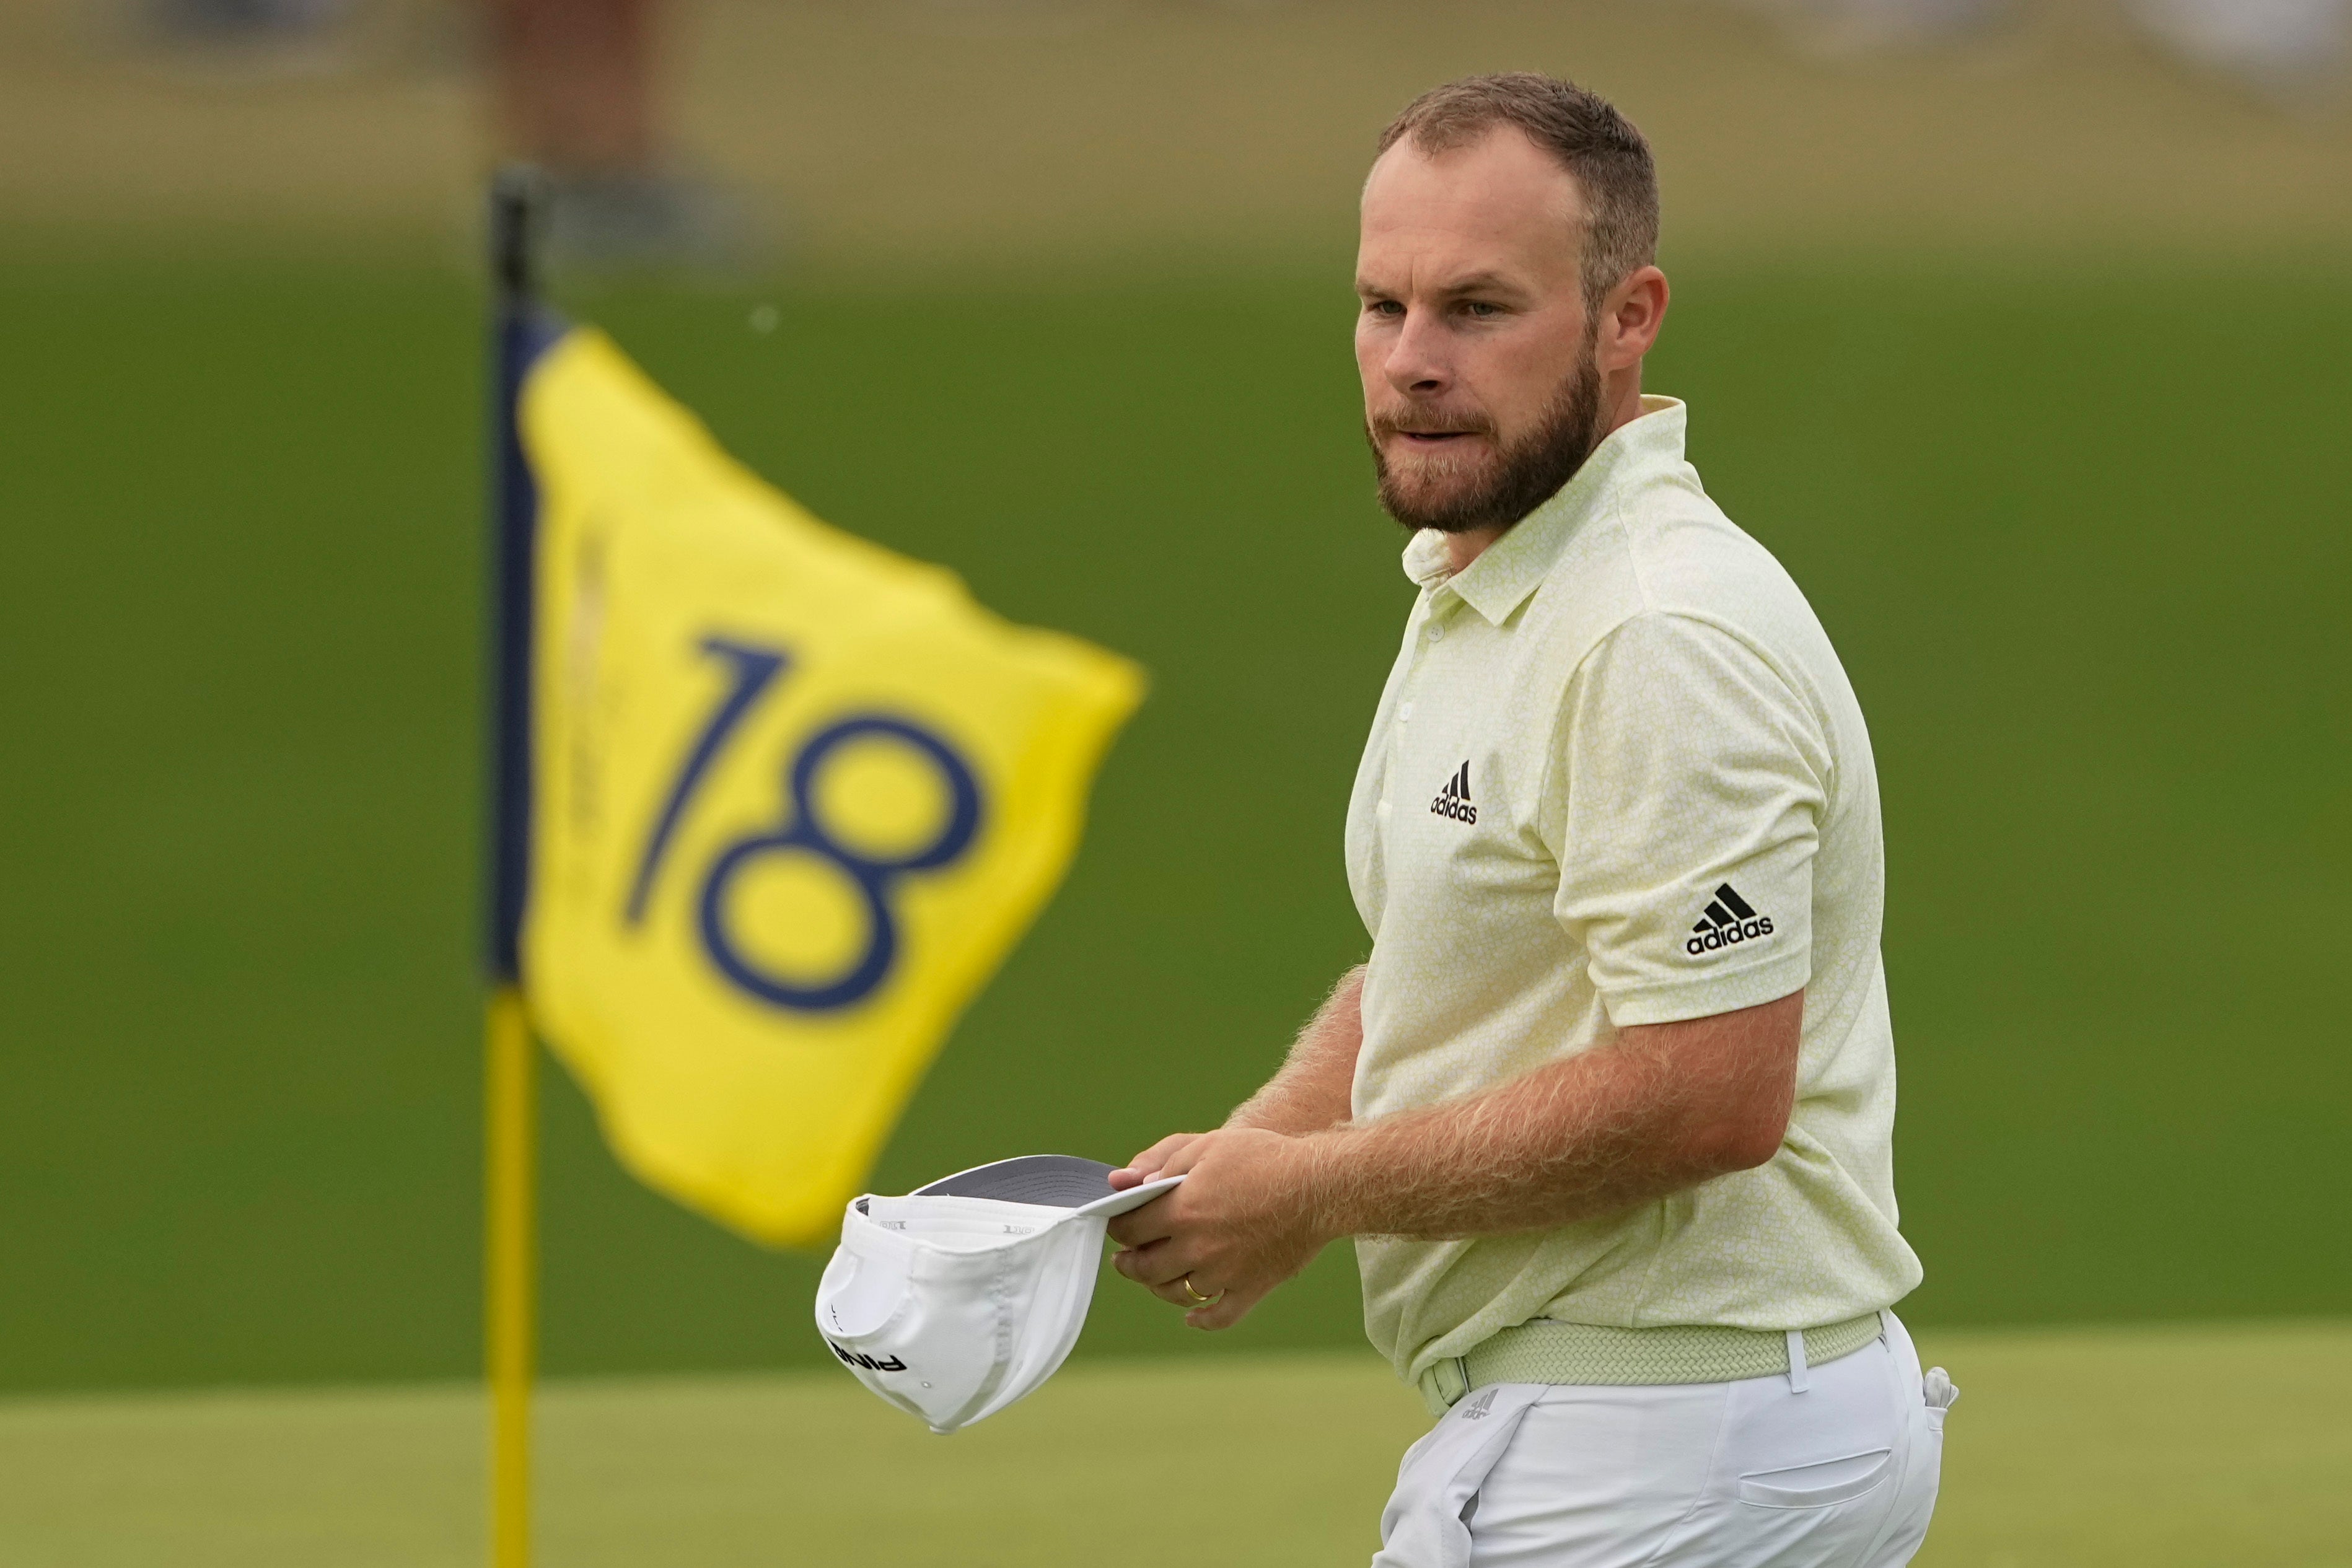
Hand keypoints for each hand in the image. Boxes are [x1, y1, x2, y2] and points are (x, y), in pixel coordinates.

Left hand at [1105, 1128, 1333, 1329]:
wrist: (1321, 1186)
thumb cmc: (1264, 1158)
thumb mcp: (1208, 1145)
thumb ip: (1161, 1163)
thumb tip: (1121, 1183)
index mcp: (1182, 1210)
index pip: (1130, 1229)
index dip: (1118, 1227)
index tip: (1119, 1224)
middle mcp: (1198, 1247)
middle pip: (1146, 1268)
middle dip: (1129, 1263)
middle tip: (1125, 1259)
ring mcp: (1225, 1273)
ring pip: (1177, 1294)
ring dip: (1159, 1287)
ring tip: (1155, 1277)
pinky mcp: (1251, 1288)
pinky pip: (1219, 1317)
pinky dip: (1201, 1320)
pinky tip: (1191, 1316)